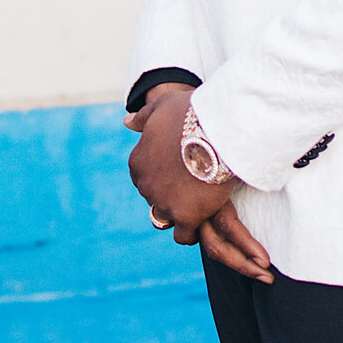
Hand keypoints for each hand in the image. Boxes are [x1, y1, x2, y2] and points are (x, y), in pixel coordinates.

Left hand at [125, 85, 270, 281]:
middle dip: (171, 193)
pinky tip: (205, 223)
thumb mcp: (162, 107)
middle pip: (155, 197)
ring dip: (179, 214)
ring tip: (198, 206)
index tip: (180, 169)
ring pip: (166, 218)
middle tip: (193, 184)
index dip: (163, 174)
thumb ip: (144, 117)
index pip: (144, 176)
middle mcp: (145, 185)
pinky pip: (184, 235)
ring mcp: (164, 203)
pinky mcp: (185, 217)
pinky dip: (192, 232)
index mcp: (138, 162)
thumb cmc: (191, 114)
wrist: (215, 129)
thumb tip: (127, 122)